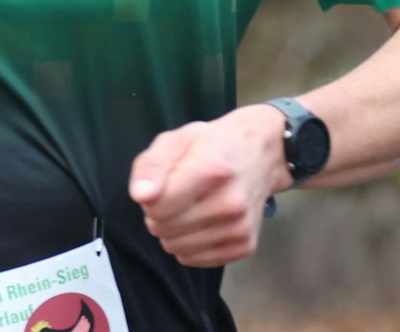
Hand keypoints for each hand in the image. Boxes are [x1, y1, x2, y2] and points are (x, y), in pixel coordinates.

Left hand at [128, 106, 289, 266]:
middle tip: (177, 194)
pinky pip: (193, 260)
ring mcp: (240, 227)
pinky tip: (202, 222)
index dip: (150, 197)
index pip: (157, 206)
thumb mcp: (175, 140)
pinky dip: (189, 245)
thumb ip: (151, 165)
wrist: (258, 156)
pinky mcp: (245, 246)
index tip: (164, 184)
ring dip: (173, 231)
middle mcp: (231, 202)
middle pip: (163, 229)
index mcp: (212, 169)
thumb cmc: (211, 147)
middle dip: (159, 213)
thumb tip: (141, 196)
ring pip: (175, 248)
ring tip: (190, 207)